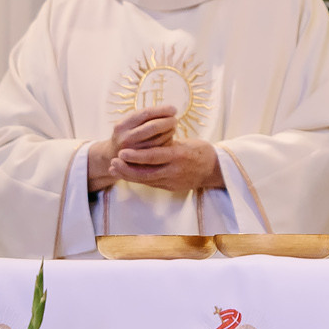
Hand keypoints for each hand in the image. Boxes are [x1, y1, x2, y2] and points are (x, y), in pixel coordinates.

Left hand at [103, 104, 227, 194]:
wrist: (215, 170)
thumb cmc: (201, 151)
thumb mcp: (186, 142)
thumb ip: (167, 144)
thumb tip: (148, 140)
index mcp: (179, 156)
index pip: (153, 157)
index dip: (135, 156)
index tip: (121, 152)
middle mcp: (174, 171)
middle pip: (145, 173)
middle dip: (126, 169)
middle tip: (113, 162)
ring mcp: (172, 181)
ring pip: (145, 180)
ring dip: (128, 175)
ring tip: (114, 169)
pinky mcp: (170, 187)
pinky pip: (151, 183)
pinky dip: (137, 178)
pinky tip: (127, 174)